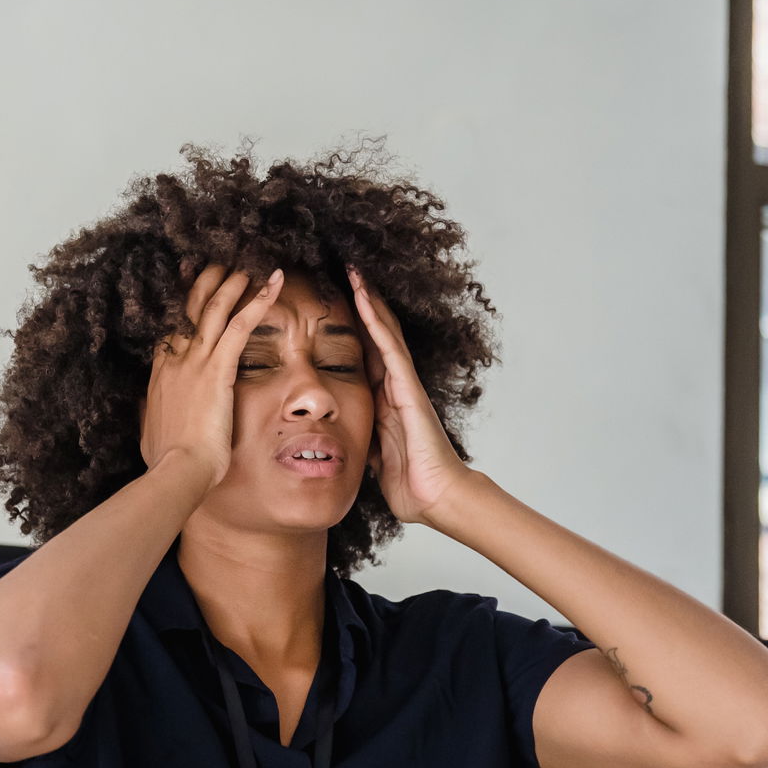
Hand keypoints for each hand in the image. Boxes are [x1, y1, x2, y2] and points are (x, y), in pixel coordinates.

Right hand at [140, 263, 283, 494]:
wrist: (177, 472)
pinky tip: (274, 283)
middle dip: (207, 282)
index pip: (172, 328)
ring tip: (250, 264)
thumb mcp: (150, 432)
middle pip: (190, 308)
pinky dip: (258, 301)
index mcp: (160, 374)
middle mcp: (174, 360)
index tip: (192, 287)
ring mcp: (195, 362)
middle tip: (222, 263)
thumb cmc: (167, 461)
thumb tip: (148, 412)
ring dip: (234, 282)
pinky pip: (240, 326)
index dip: (183, 305)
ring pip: (215, 309)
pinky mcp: (217, 370)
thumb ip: (151, 415)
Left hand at [349, 268, 471, 524]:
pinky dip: (375, 320)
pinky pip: (389, 347)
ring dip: (367, 299)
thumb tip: (346, 438)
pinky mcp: (408, 389)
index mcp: (384, 400)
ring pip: (384, 331)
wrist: (436, 499)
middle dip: (361, 302)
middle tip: (344, 270)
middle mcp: (394, 385)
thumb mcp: (375, 457)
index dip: (351, 327)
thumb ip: (365, 440)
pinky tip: (362, 296)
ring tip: (352, 268)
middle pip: (376, 333)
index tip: (331, 303)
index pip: (365, 354)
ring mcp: (403, 384)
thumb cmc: (411, 483)